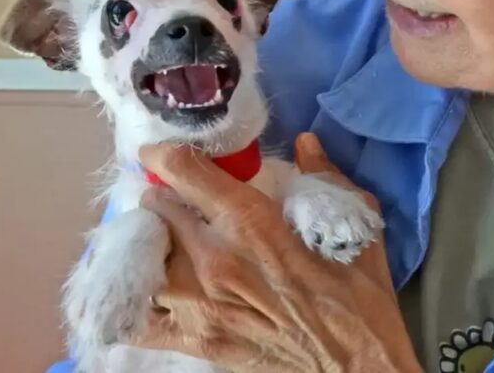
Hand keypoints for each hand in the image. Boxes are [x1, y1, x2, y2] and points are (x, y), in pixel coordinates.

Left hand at [133, 133, 421, 372]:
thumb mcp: (357, 227)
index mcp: (252, 225)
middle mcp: (214, 260)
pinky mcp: (193, 341)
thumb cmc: (360, 299)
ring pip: (141, 256)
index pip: (184, 173)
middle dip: (165, 198)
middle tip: (181, 201)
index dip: (164, 153)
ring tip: (169, 243)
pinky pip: (136, 318)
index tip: (158, 151)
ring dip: (152, 244)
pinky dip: (133, 299)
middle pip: (156, 210)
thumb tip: (305, 143)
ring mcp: (197, 305)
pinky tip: (148, 288)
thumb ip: (325, 178)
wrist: (358, 368)